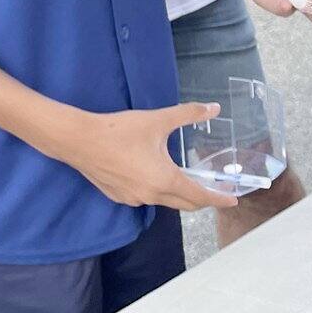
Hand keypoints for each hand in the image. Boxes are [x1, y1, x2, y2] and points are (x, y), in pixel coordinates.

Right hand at [56, 101, 240, 211]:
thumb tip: (214, 108)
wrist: (78, 140)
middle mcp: (151, 195)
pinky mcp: (119, 196)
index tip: (233, 201)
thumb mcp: (158, 120)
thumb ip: (189, 114)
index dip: (218, 199)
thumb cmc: (120, 130)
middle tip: (216, 192)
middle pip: (185, 204)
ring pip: (165, 201)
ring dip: (179, 195)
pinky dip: (158, 192)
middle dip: (202, 200)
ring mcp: (133, 199)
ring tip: (188, 181)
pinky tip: (156, 178)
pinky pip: (146, 198)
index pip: (199, 196)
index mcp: (165, 179)